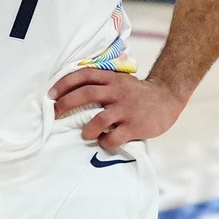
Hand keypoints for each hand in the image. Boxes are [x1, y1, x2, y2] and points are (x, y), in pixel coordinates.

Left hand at [49, 69, 183, 151]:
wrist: (167, 98)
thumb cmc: (137, 93)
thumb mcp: (119, 81)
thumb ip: (101, 84)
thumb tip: (70, 93)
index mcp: (111, 79)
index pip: (83, 76)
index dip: (64, 84)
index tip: (51, 95)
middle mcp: (116, 92)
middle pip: (85, 95)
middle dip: (66, 104)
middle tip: (56, 115)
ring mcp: (126, 109)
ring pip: (98, 119)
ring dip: (87, 129)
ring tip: (86, 134)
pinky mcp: (134, 126)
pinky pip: (114, 137)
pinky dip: (105, 142)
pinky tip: (105, 141)